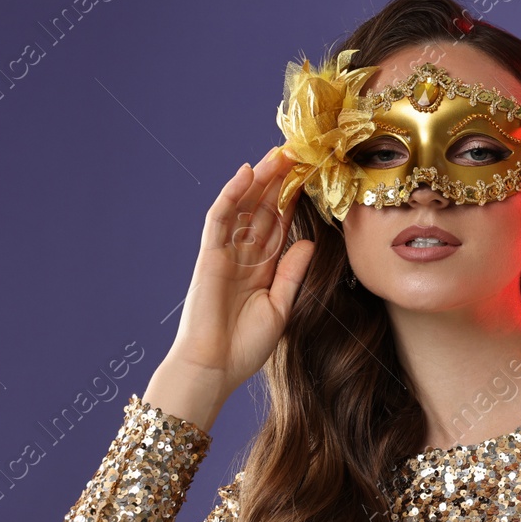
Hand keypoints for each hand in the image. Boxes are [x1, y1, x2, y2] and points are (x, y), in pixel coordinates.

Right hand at [146, 146, 314, 425]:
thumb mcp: (280, 307)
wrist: (214, 368)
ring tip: (279, 154)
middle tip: (298, 153)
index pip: (278, 227)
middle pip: (262, 210)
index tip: (311, 179)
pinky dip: (232, 193)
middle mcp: (242, 257)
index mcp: (261, 271)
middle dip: (279, 182)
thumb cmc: (244, 347)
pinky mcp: (209, 255)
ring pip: (243, 207)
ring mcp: (224, 253)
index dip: (292, 202)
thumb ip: (292, 273)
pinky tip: (246, 173)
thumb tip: (309, 242)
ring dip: (259, 180)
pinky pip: (220, 217)